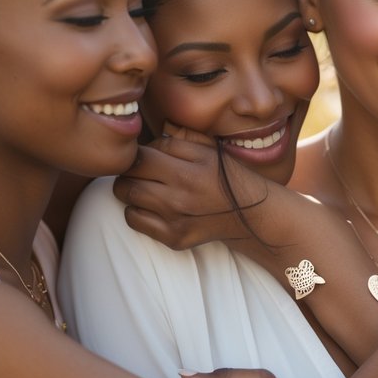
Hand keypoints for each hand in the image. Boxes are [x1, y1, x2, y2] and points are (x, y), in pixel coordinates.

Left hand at [113, 122, 269, 249]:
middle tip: (142, 170)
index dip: (136, 153)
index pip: (140, 157)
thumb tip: (145, 140)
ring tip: (146, 186)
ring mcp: (175, 221)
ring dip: (130, 189)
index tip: (144, 155)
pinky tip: (151, 205)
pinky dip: (135, 210)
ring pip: (127, 199)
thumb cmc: (227, 176)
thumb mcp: (209, 150)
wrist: (251, 213)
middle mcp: (180, 198)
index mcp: (189, 172)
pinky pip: (134, 221)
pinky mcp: (173, 238)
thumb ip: (176, 139)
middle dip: (129, 171)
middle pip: (127, 179)